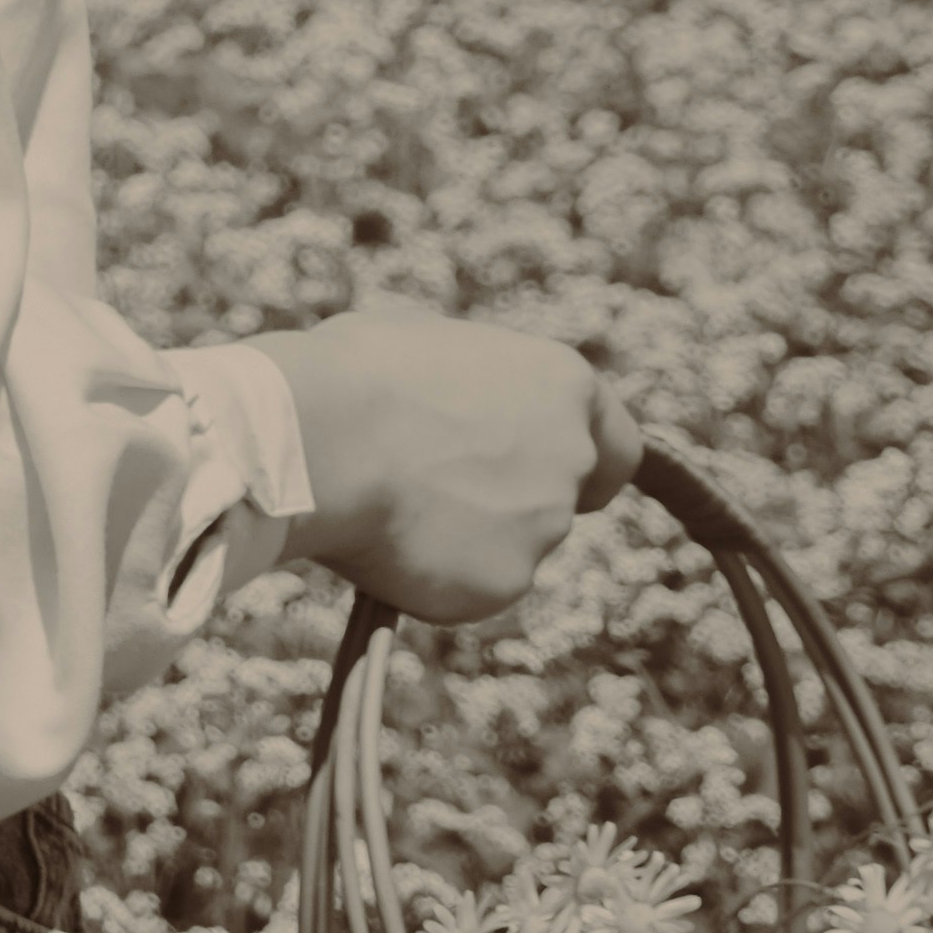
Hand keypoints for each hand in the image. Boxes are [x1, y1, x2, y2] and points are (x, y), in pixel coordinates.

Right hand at [267, 311, 640, 625]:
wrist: (315, 439)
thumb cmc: (352, 376)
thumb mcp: (424, 343)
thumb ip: (468, 382)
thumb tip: (452, 401)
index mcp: (561, 383)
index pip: (617, 446)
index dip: (586, 468)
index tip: (550, 481)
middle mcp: (570, 456)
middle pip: (555, 502)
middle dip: (507, 507)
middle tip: (435, 497)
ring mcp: (544, 525)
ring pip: (508, 549)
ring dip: (463, 540)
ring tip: (388, 509)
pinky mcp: (504, 583)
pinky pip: (469, 589)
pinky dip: (433, 579)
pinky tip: (384, 545)